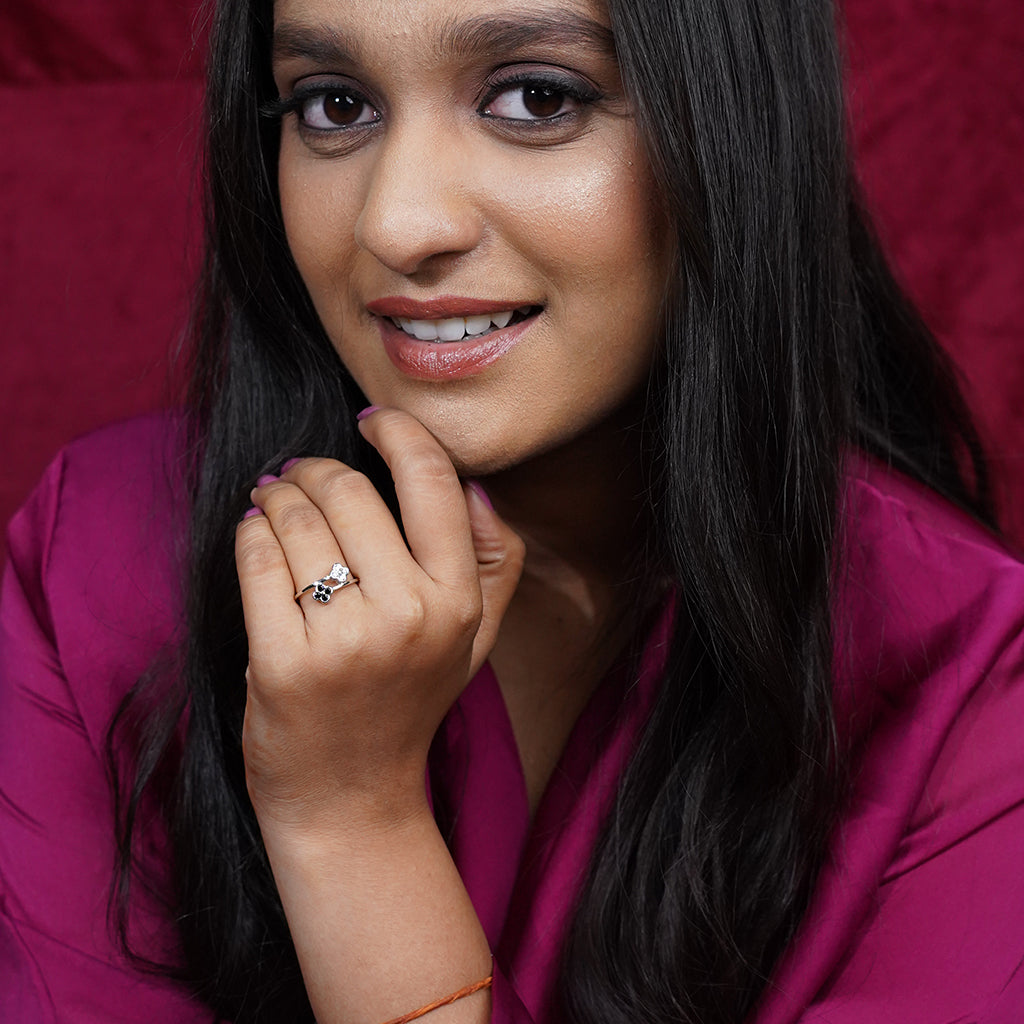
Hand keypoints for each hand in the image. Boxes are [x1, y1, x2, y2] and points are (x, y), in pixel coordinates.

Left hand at [235, 408, 523, 834]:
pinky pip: (256, 559)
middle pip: (349, 492)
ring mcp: (343, 642)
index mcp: (457, 602)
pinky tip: (255, 534)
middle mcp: (407, 617)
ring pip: (295, 520)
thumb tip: (473, 485)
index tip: (372, 422)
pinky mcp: (282, 662)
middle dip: (315, 467)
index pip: (434, 483)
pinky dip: (249, 533)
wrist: (349, 799)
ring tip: (272, 498)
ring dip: (276, 494)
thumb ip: (495, 561)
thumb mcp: (473, 640)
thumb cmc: (408, 705)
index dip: (398, 433)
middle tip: (298, 472)